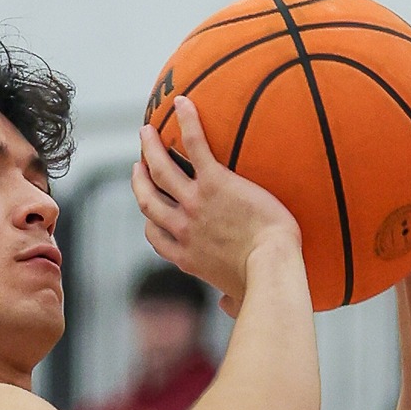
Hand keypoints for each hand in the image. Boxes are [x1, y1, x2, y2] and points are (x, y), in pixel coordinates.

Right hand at [131, 95, 300, 303]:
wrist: (271, 267)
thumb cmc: (262, 285)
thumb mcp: (238, 296)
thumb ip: (230, 299)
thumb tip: (229, 307)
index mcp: (185, 255)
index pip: (155, 235)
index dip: (148, 219)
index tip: (148, 207)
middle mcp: (181, 227)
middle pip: (148, 200)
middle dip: (139, 180)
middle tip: (139, 164)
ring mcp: (194, 203)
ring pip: (159, 170)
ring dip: (149, 148)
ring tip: (147, 131)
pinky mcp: (215, 182)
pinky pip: (195, 145)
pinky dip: (187, 122)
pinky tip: (183, 102)